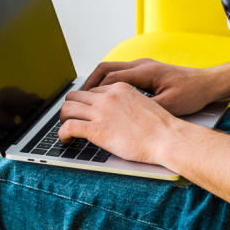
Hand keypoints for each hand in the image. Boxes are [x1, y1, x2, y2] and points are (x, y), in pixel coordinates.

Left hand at [57, 83, 180, 164]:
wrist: (167, 138)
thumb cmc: (161, 127)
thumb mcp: (143, 105)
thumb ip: (127, 105)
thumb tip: (118, 115)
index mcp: (120, 88)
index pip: (93, 91)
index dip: (87, 103)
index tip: (86, 112)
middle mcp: (108, 97)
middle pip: (76, 95)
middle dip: (71, 107)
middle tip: (72, 119)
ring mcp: (101, 112)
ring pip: (67, 108)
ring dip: (63, 119)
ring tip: (66, 130)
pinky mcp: (96, 130)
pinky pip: (68, 127)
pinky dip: (62, 134)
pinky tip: (66, 140)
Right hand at [79, 58, 224, 116]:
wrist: (208, 84)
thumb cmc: (192, 94)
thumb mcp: (168, 105)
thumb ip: (145, 108)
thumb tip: (123, 117)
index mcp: (144, 72)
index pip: (109, 78)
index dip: (92, 91)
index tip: (81, 103)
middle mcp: (141, 65)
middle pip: (105, 68)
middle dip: (89, 83)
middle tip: (77, 100)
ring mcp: (144, 67)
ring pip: (112, 69)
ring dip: (98, 82)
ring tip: (88, 99)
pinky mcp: (147, 72)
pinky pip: (121, 74)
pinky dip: (109, 83)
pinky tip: (108, 98)